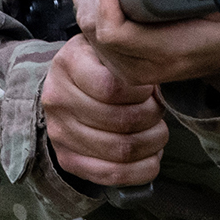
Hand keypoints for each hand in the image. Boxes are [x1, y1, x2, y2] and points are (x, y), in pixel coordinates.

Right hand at [40, 35, 168, 186]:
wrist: (66, 83)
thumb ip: (130, 54)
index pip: (112, 87)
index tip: (151, 88)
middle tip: (160, 109)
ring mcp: (59, 133)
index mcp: (68, 63)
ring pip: (121, 149)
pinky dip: (141, 169)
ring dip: (152, 142)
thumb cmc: (101, 62)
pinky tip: (152, 155)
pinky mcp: (66, 159)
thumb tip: (161, 77)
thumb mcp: (110, 45)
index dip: (142, 91)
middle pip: (121, 121)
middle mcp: (57, 99)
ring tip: (158, 130)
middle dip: (154, 116)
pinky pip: (110, 175)